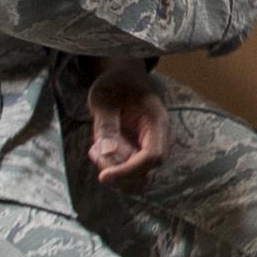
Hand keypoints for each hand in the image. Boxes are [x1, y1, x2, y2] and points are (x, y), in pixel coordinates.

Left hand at [84, 67, 170, 183]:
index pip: (152, 158)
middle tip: (94, 152)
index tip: (103, 177)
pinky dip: (113, 167)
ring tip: (95, 148)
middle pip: (146, 175)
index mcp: (157, 123)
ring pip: (137, 179)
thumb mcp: (104, 99)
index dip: (129, 172)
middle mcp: (161, 140)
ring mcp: (153, 149)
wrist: (125, 78)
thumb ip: (106, 125)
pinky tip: (99, 149)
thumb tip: (106, 153)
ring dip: (114, 171)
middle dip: (118, 173)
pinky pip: (130, 171)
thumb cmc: (117, 84)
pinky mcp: (142, 154)